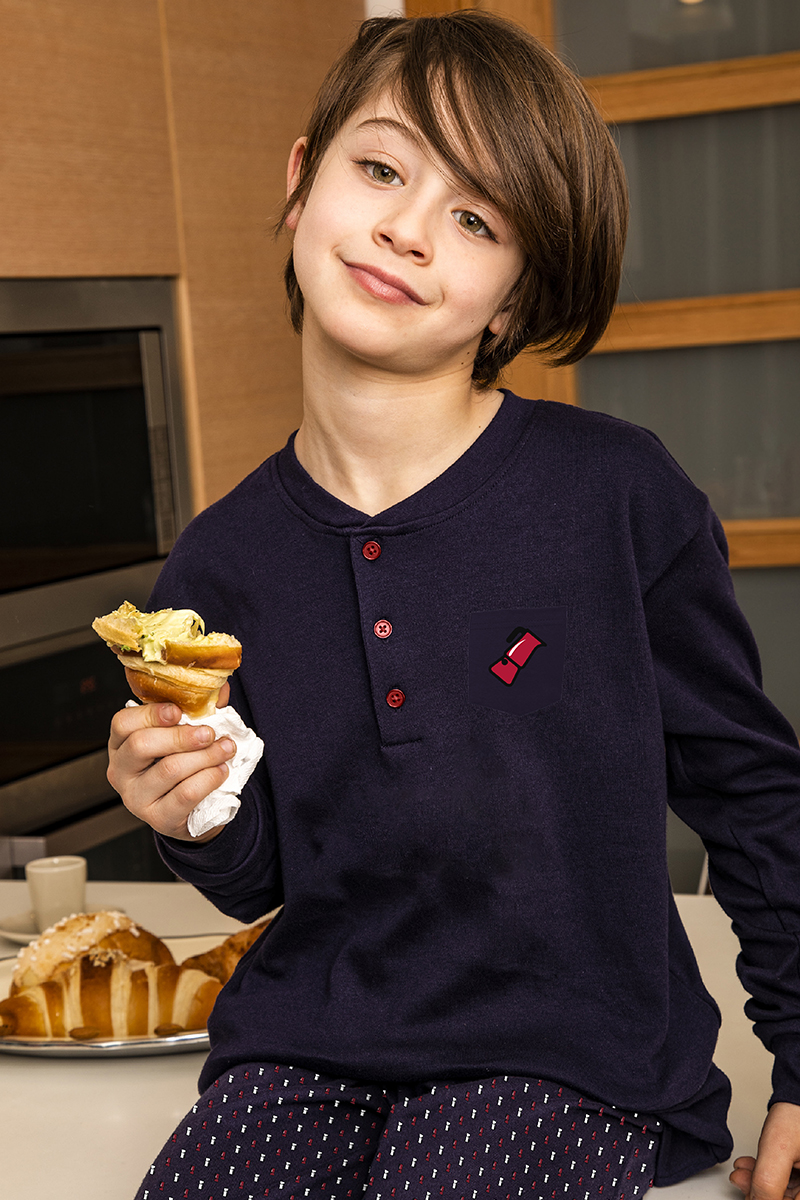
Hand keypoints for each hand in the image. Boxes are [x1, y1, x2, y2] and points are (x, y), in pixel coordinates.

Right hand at [107, 685, 235, 842]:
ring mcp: (135, 798)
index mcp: (120, 744)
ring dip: (205, 755)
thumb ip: (198, 710)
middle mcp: (120, 771)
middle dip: (182, 736)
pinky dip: (209, 778)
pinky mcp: (157, 819)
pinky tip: (222, 770)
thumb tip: (221, 688)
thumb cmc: (183, 763)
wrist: (192, 810)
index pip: (122, 723)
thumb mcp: (184, 734)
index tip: (179, 711)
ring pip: (169, 769)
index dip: (150, 714)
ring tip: (226, 748)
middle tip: (210, 733)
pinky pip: (186, 794)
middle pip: (142, 745)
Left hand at [731, 1103, 799, 1199]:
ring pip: (784, 1193)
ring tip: (742, 1171)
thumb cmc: (797, 1115)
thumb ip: (766, 1183)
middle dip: (760, 1192)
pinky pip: (784, 1183)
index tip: (752, 1195)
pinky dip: (766, 1176)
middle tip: (741, 1181)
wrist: (798, 1095)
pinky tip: (750, 1167)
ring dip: (759, 1183)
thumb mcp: (777, 1151)